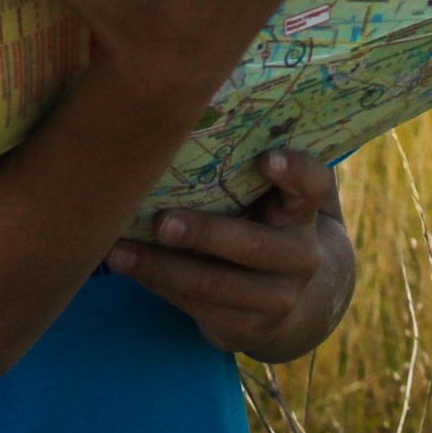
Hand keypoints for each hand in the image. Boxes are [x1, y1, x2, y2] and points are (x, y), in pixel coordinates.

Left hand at [107, 148, 354, 361]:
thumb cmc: (263, 220)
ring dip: (161, 268)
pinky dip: (157, 285)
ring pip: (215, 285)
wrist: (290, 299)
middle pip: (254, 245)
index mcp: (304, 210)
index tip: (266, 158)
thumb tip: (187, 105)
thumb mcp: (272, 195)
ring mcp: (276, 297)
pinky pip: (196, 307)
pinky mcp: (246, 327)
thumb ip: (250, 160)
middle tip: (161, 221)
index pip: (313, 185)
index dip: (295, 171)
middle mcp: (300, 256)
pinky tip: (126, 267)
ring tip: (118, 251)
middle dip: (204, 235)